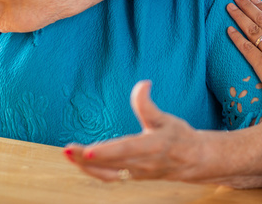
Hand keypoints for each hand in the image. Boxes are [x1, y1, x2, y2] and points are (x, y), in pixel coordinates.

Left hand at [64, 80, 202, 181]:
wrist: (193, 160)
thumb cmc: (179, 136)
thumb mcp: (166, 118)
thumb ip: (149, 105)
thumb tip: (142, 83)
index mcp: (153, 147)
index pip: (126, 150)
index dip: (107, 151)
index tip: (88, 150)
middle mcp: (144, 164)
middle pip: (111, 163)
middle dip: (87, 159)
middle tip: (68, 150)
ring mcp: (137, 173)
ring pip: (108, 173)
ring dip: (86, 167)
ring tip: (69, 154)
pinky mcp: (132, 177)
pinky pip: (110, 177)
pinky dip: (93, 170)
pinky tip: (80, 161)